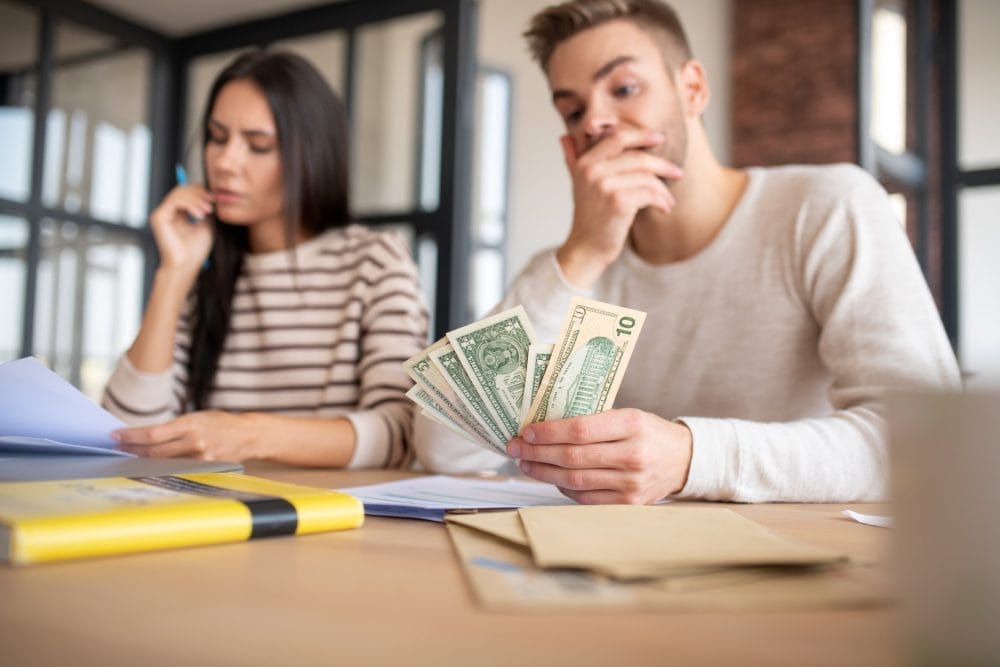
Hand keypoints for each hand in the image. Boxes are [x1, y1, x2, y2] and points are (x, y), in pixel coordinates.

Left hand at [113, 411, 260, 461]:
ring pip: (163, 463)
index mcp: (191, 424)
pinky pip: (177, 469)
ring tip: (129, 457)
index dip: (131, 436)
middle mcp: (194, 442)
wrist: (248, 435)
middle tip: (117, 447)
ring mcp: (199, 459)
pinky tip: (152, 466)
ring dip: (143, 460)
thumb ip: (174, 428)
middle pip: (153, 451)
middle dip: (132, 450)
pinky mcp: (204, 469)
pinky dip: (162, 467)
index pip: (153, 433)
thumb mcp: (197, 418)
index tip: (114, 435)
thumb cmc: (220, 423)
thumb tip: (145, 437)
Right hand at [148, 184, 214, 273]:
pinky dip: (189, 204)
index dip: (200, 192)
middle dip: (199, 194)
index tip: (213, 199)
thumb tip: (210, 197)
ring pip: (179, 193)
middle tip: (211, 202)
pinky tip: (199, 215)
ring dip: (196, 199)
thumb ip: (205, 210)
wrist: (185, 266)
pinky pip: (174, 201)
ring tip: (207, 210)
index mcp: (176, 214)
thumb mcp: (206, 226)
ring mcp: (161, 214)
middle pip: (182, 189)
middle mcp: (167, 212)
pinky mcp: (159, 217)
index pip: (186, 193)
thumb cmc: (194, 251)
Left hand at [506, 408, 692, 503]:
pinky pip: (585, 497)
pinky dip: (563, 488)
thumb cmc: (648, 433)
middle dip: (537, 452)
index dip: (549, 432)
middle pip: (573, 457)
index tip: (527, 431)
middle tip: (516, 447)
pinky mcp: (628, 503)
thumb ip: (594, 421)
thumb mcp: (629, 415)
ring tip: (526, 463)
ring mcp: (631, 483)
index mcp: (633, 425)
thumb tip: (545, 427)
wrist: (683, 459)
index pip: (581, 430)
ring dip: (544, 472)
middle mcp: (633, 455)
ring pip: (575, 480)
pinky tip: (551, 478)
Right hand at [557, 129, 682, 287]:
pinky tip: (665, 208)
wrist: (586, 248)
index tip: (658, 139)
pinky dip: (661, 201)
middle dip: (662, 164)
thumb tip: (565, 137)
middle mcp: (592, 171)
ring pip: (646, 177)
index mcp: (584, 163)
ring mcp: (605, 186)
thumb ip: (574, 159)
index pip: (617, 138)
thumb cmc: (588, 217)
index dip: (641, 136)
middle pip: (637, 157)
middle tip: (677, 172)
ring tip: (668, 199)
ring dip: (663, 189)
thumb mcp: (578, 184)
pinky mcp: (619, 202)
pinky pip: (649, 193)